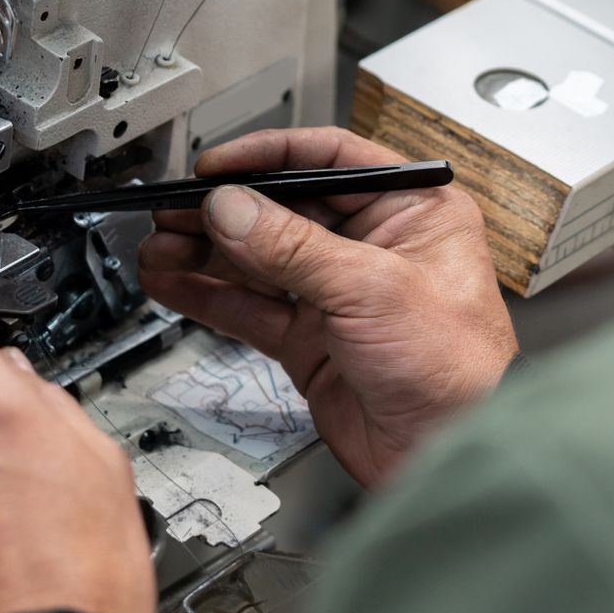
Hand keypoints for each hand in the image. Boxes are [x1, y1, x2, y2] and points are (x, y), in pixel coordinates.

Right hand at [137, 128, 516, 488]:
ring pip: (259, 260)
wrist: (449, 455)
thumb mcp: (372, 288)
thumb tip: (233, 208)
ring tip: (157, 244)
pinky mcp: (313, 340)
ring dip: (206, 252)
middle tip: (171, 208)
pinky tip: (172, 280)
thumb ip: (293, 247)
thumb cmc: (456, 368)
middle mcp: (375, 245)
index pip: (332, 159)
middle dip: (225, 210)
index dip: (270, 157)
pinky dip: (209, 294)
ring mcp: (339, 295)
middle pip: (285, 210)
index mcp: (412, 210)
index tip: (217, 165)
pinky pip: (251, 306)